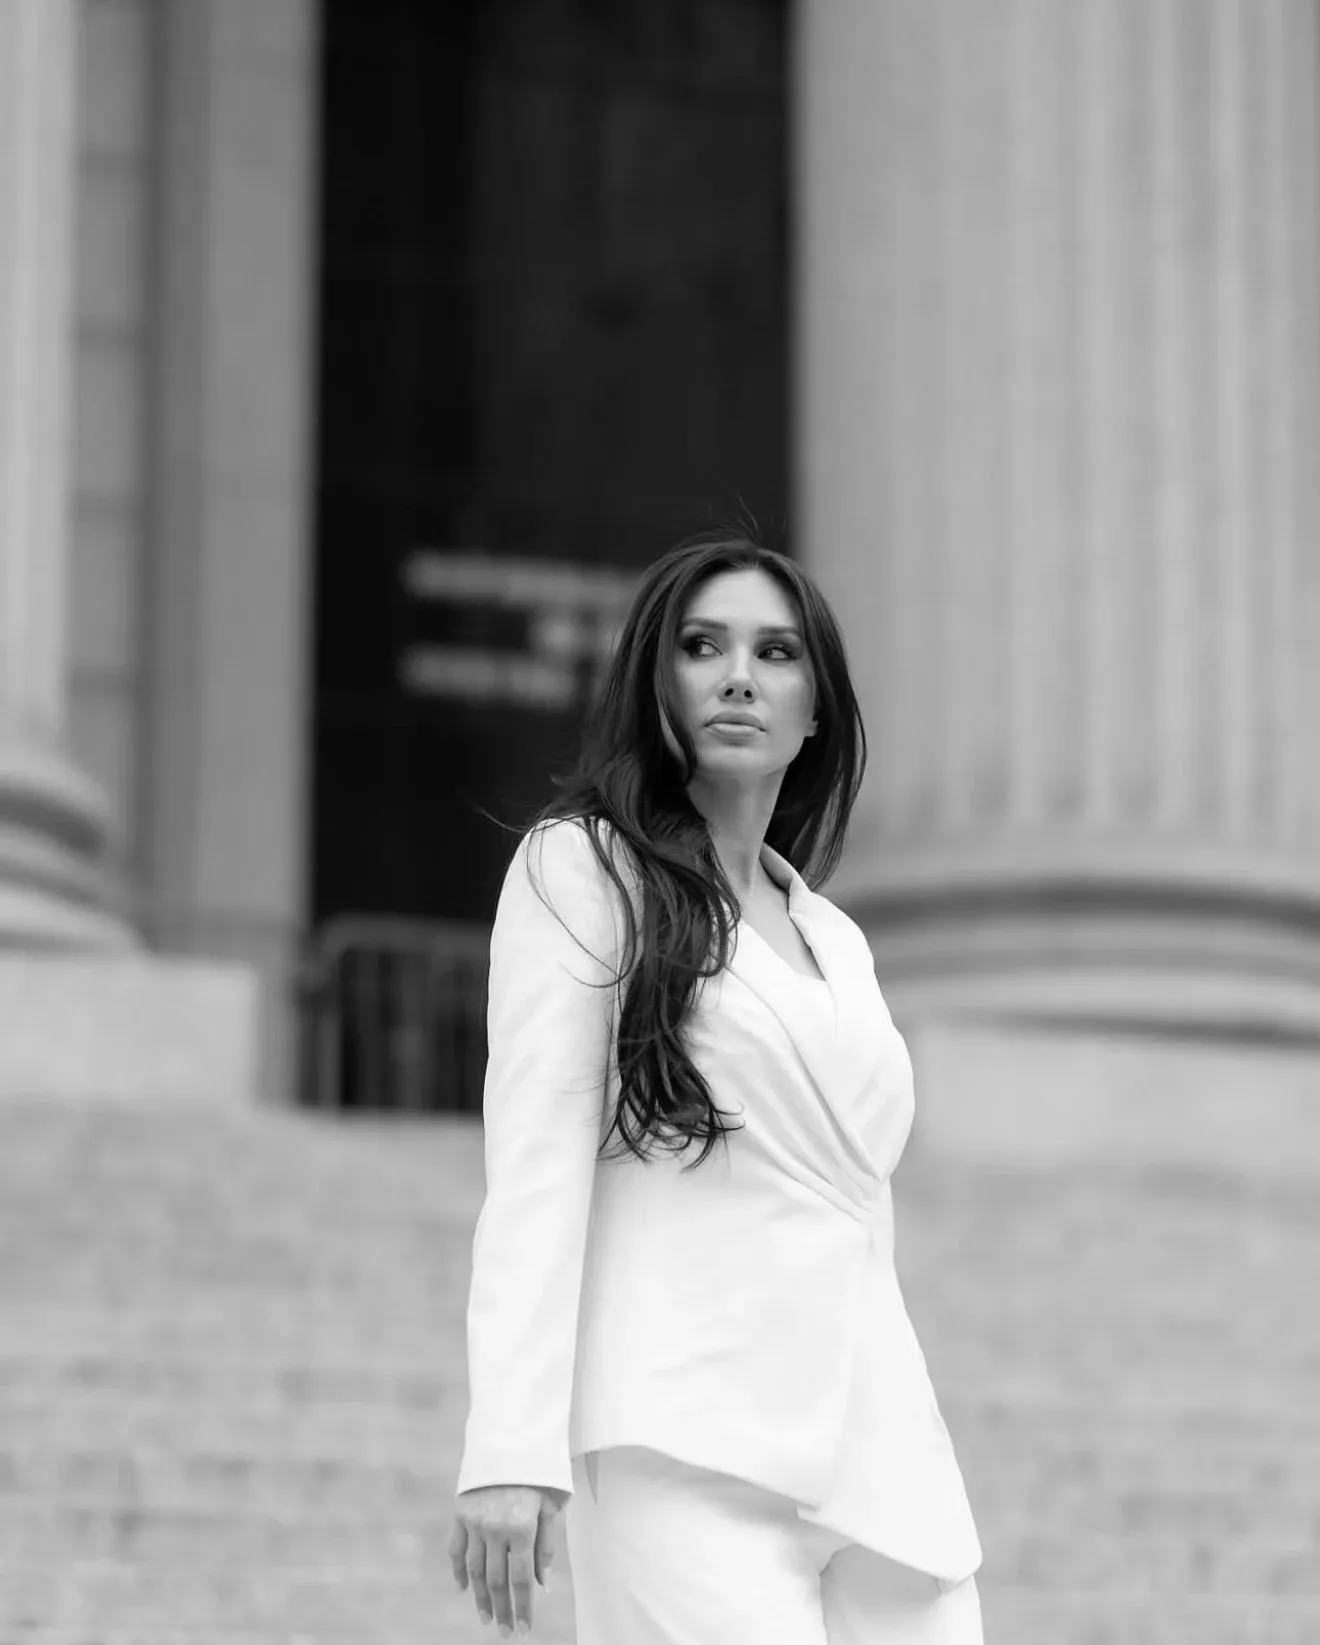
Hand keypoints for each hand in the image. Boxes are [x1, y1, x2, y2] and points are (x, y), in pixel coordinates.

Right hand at [450, 1483, 567, 1636]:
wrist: (509, 1437)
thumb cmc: (538, 1474)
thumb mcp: (550, 1506)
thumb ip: (545, 1546)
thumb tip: (541, 1585)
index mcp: (522, 1528)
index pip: (521, 1579)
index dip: (523, 1607)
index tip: (524, 1630)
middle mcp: (496, 1529)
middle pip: (497, 1581)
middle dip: (502, 1610)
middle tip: (507, 1633)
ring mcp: (474, 1522)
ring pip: (476, 1570)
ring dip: (480, 1598)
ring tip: (487, 1618)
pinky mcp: (460, 1513)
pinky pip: (457, 1549)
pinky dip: (459, 1570)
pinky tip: (464, 1588)